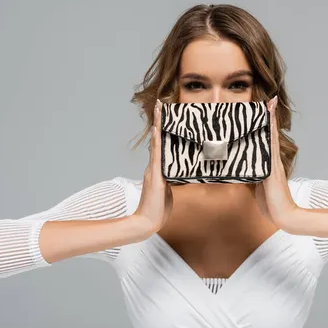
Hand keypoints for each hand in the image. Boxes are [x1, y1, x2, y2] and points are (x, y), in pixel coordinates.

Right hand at [133, 99, 172, 232]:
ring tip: (160, 110)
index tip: (164, 116)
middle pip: (157, 140)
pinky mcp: (155, 177)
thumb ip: (172, 181)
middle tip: (161, 104)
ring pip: (157, 144)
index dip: (162, 131)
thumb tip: (180, 175)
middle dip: (159, 122)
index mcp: (157, 170)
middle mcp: (153, 167)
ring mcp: (153, 171)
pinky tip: (158, 131)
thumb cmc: (158, 209)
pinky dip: (157, 143)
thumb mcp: (168, 191)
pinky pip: (157, 156)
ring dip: (158, 126)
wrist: (147, 223)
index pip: (160, 146)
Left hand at [255, 96, 301, 232]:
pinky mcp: (272, 167)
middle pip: (270, 133)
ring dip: (270, 119)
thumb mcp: (257, 186)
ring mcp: (274, 162)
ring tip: (269, 103)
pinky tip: (268, 123)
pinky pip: (270, 145)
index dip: (266, 126)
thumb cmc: (271, 203)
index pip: (266, 140)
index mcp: (268, 164)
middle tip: (269, 99)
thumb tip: (239, 171)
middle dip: (269, 116)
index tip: (264, 110)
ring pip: (271, 136)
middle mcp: (272, 160)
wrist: (284, 215)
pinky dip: (269, 132)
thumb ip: (251, 177)